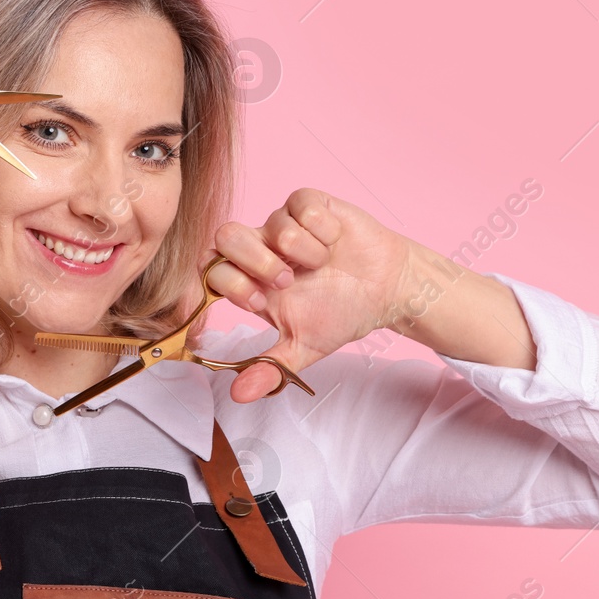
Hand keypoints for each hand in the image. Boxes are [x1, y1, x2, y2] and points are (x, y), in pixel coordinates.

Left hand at [203, 188, 412, 402]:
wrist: (388, 290)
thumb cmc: (341, 313)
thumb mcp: (304, 348)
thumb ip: (271, 368)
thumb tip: (237, 395)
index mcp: (250, 279)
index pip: (211, 269)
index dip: (230, 284)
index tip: (261, 302)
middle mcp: (261, 246)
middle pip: (226, 235)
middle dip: (257, 262)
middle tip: (287, 282)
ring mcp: (284, 222)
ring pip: (272, 223)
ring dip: (302, 253)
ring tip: (322, 265)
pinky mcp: (311, 203)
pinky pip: (301, 204)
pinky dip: (322, 230)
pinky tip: (334, 243)